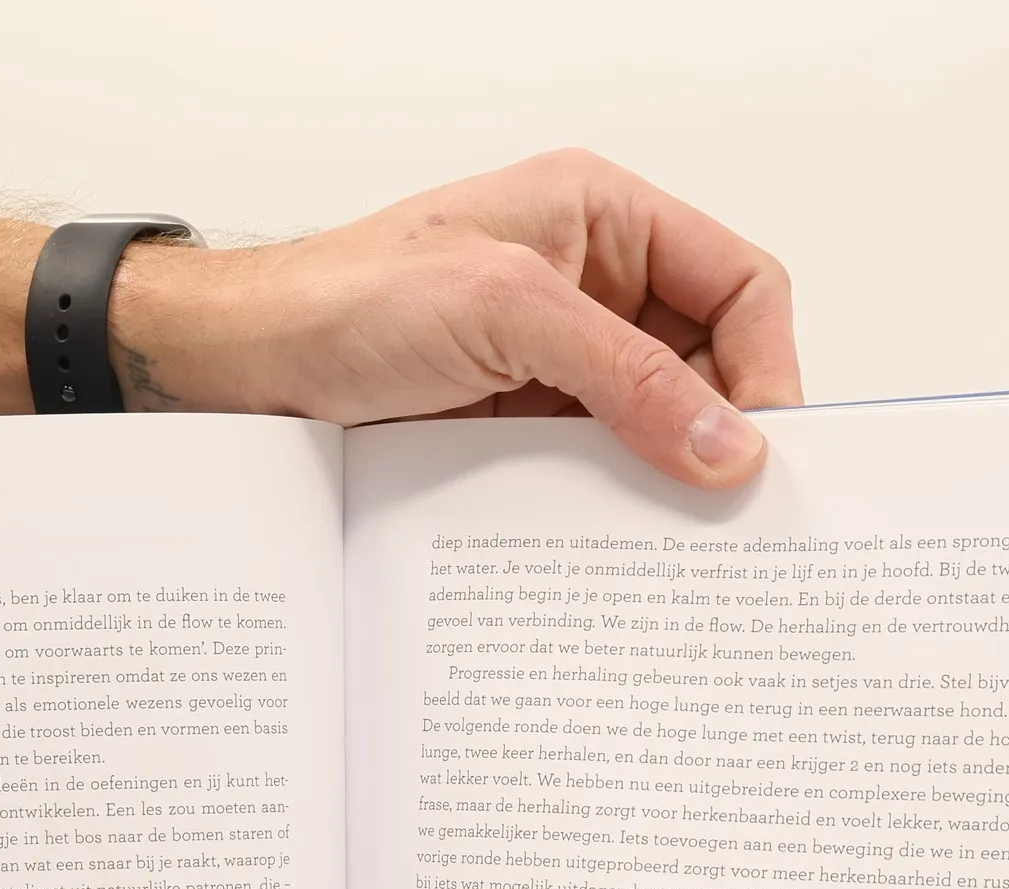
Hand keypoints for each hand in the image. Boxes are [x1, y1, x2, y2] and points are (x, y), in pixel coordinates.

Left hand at [109, 148, 800, 486]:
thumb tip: (731, 446)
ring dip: (667, 483)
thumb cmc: (346, 299)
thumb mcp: (503, 313)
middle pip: (709, 366)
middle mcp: (592, 288)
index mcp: (604, 219)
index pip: (739, 287)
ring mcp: (556, 365)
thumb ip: (627, 374)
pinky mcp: (521, 429)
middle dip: (723, 436)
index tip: (764, 453)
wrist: (242, 371)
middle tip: (734, 519)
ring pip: (656, 429)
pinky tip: (613, 549)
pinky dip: (613, 509)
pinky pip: (597, 471)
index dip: (767, 367)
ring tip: (677, 546)